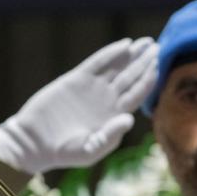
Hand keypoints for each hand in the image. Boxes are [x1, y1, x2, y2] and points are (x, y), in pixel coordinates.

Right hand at [0, 37, 157, 172]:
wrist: (36, 142)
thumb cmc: (65, 152)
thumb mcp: (91, 150)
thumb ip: (110, 136)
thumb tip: (129, 118)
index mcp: (115, 115)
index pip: (137, 94)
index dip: (149, 80)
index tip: (160, 66)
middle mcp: (107, 100)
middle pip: (131, 77)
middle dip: (144, 63)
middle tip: (158, 47)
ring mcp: (92, 89)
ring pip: (117, 67)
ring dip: (132, 55)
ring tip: (146, 42)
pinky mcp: (75, 80)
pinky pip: (97, 63)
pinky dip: (111, 54)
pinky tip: (125, 45)